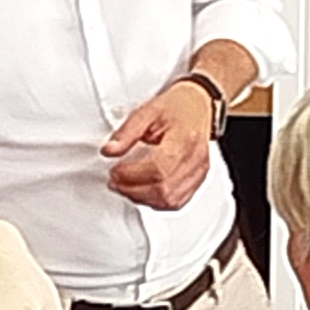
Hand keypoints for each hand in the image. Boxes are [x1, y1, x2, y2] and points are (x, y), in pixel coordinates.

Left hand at [102, 82, 217, 210]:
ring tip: (125, 187)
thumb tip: (109, 150)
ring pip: (171, 201)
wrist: (198, 106)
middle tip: (115, 181)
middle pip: (164, 190)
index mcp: (184, 139)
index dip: (132, 175)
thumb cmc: (176, 108)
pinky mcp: (198, 181)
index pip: (159, 169)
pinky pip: (177, 202)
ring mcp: (199, 172)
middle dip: (133, 190)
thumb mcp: (147, 111)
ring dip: (143, 199)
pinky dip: (156, 202)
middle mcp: (196, 159)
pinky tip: (142, 192)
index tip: (115, 171)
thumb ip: (126, 132)